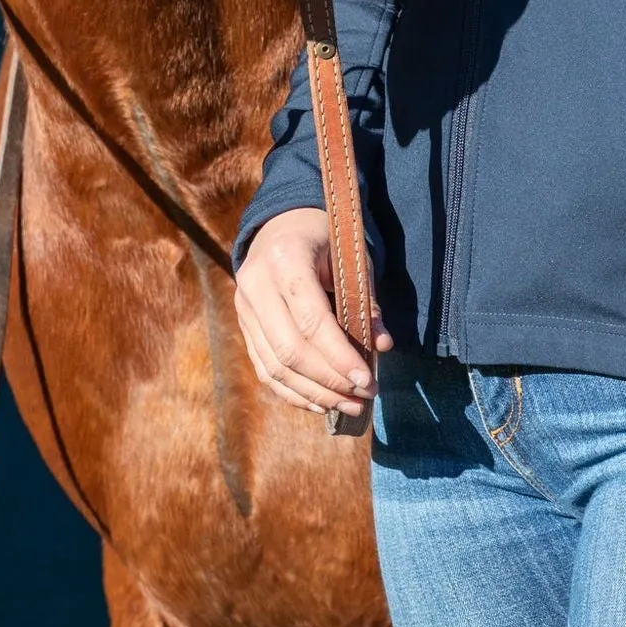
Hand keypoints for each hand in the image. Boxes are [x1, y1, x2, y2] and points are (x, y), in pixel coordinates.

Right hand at [235, 206, 393, 416]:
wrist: (283, 221)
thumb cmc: (324, 237)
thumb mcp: (350, 257)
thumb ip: (364, 300)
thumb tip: (382, 346)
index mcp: (285, 258)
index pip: (311, 321)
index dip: (339, 357)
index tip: (367, 380)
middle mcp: (256, 284)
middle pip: (290, 350)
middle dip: (329, 381)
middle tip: (363, 396)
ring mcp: (243, 306)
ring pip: (274, 366)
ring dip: (313, 393)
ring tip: (348, 404)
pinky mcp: (243, 324)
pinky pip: (264, 369)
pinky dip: (293, 391)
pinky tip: (321, 402)